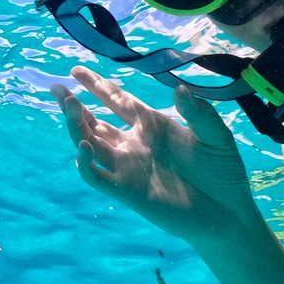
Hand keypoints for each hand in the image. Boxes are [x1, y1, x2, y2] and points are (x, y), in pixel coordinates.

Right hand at [51, 66, 258, 246]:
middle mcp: (134, 143)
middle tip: (57, 88)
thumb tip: (179, 89)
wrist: (227, 214)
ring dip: (76, 126)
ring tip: (70, 105)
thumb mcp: (216, 137)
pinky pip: (95, 176)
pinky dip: (85, 163)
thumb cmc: (224, 173)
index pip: (117, 99)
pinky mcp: (125, 190)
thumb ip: (200, 113)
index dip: (96, 84)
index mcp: (152, 125)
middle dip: (74, 104)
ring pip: (90, 143)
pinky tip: (85, 147)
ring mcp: (127, 166)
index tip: (76, 70)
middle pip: (94, 120)